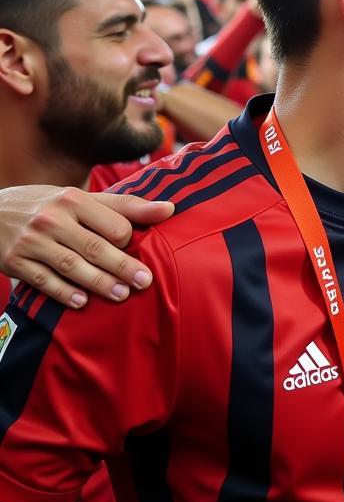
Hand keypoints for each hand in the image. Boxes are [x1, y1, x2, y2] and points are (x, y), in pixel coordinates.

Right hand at [0, 187, 173, 307]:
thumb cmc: (48, 206)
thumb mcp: (82, 199)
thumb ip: (125, 206)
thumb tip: (170, 209)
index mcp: (73, 200)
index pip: (112, 224)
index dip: (128, 239)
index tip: (135, 249)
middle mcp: (52, 219)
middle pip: (95, 247)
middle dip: (122, 266)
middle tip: (145, 281)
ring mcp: (31, 242)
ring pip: (71, 266)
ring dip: (98, 283)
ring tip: (121, 295)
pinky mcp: (14, 262)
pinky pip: (43, 281)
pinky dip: (63, 293)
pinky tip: (82, 302)